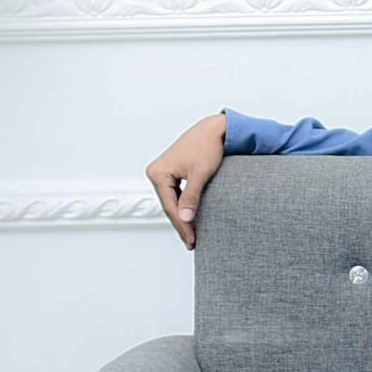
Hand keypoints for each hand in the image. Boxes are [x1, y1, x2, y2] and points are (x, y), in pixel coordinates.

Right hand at [147, 113, 226, 247]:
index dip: (182, 225)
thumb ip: (191, 197)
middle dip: (181, 224)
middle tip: (192, 242)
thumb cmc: (208, 146)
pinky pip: (175, 194)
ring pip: (172, 201)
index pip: (170, 206)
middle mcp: (156, 172)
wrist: (215, 130)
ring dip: (182, 216)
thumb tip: (185, 218)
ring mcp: (162, 172)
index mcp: (158, 172)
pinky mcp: (171, 172)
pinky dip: (183, 206)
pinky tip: (190, 217)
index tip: (192, 240)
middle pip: (169, 205)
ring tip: (192, 234)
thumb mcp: (200, 174)